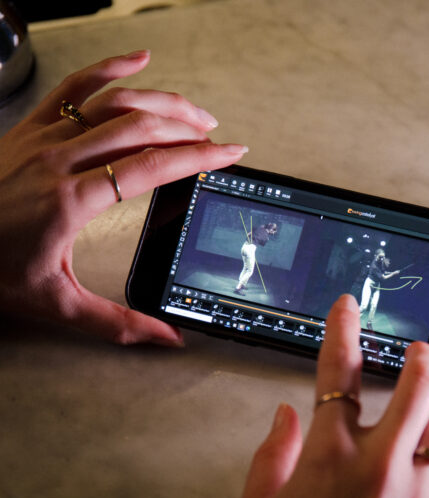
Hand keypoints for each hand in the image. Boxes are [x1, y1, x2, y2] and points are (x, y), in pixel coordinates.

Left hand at [0, 50, 247, 345]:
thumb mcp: (55, 303)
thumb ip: (116, 323)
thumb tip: (166, 337)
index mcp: (72, 200)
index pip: (151, 166)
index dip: (198, 157)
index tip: (228, 153)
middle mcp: (59, 160)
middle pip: (140, 126)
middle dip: (189, 127)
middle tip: (218, 136)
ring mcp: (43, 137)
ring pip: (114, 102)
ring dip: (161, 101)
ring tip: (193, 111)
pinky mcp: (32, 127)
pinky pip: (75, 87)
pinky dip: (109, 69)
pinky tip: (137, 62)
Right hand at [236, 295, 428, 497]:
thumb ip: (269, 458)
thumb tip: (283, 417)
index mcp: (329, 457)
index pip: (337, 374)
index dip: (343, 332)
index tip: (348, 309)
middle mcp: (378, 467)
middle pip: (418, 386)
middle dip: (423, 357)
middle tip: (420, 350)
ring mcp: (415, 496)